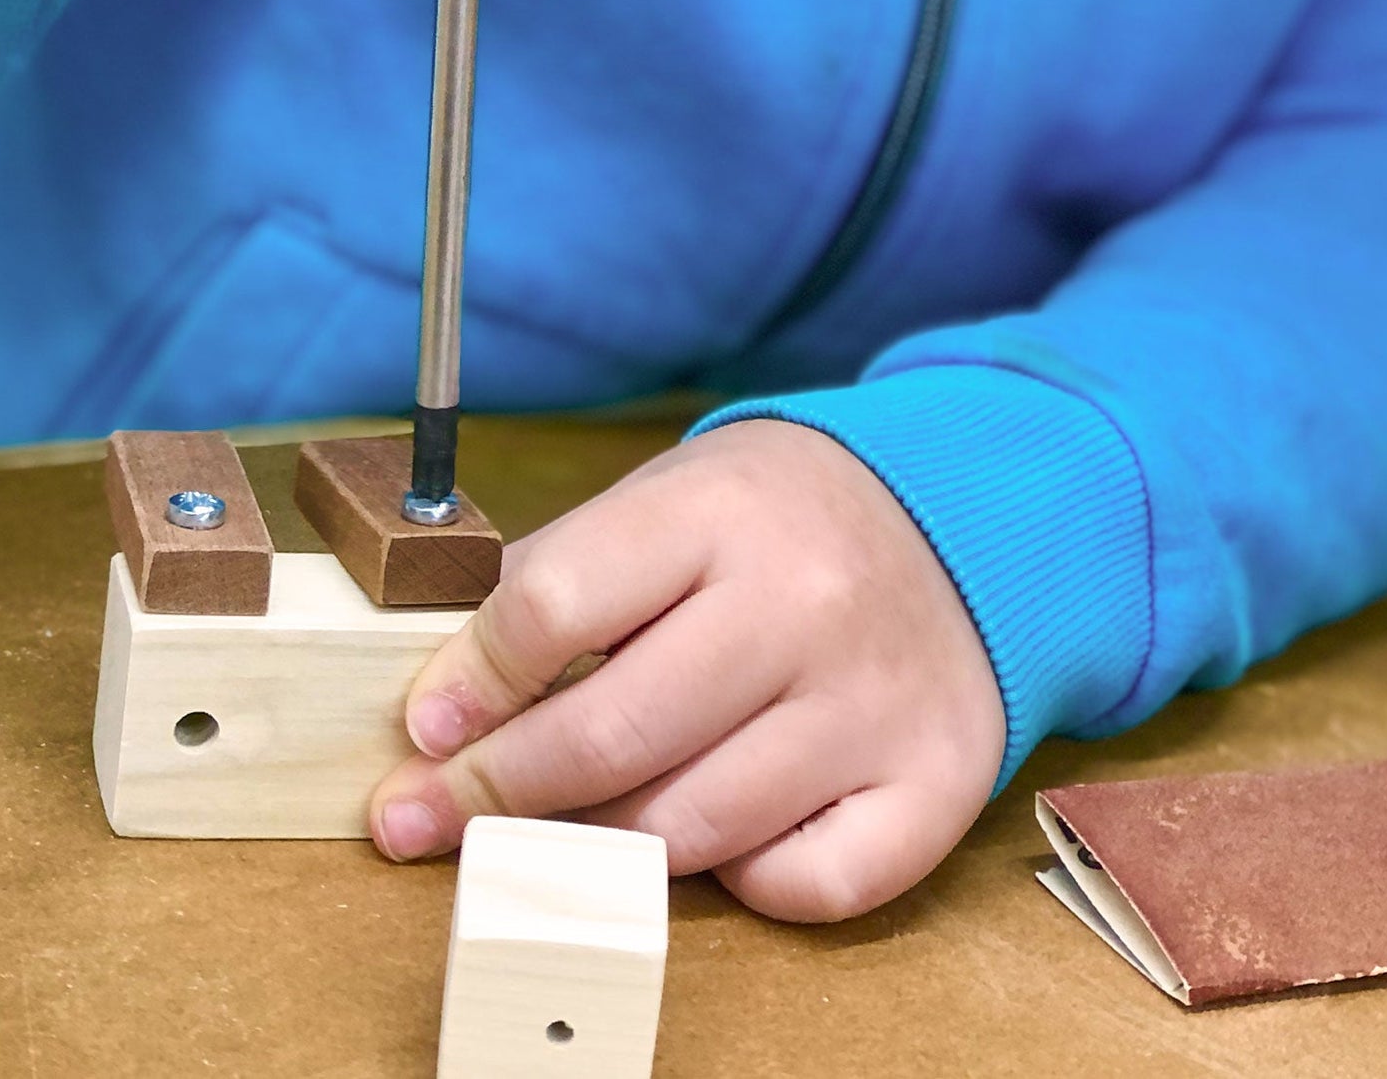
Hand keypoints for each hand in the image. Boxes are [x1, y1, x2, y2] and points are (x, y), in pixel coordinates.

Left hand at [368, 420, 1006, 922]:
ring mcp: (875, 702)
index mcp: (725, 511)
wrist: (961, 516)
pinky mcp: (935, 782)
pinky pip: (807, 887)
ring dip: (599, 846)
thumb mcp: (670, 498)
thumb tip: (446, 697)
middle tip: (427, 817)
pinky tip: (719, 839)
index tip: (425, 728)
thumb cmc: (781, 519)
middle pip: (612, 737)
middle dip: (494, 793)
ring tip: (555, 833)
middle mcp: (807, 604)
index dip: (469, 684)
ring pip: (692, 831)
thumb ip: (564, 579)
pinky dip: (744, 885)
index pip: (556, 609)